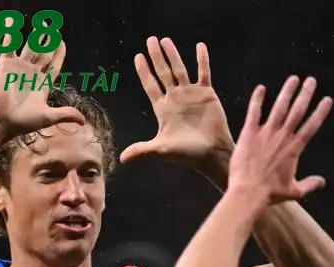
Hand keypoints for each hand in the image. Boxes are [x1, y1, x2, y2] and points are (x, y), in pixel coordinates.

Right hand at [0, 18, 84, 137]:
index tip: (62, 43)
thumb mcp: (49, 117)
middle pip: (43, 52)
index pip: (54, 65)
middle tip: (52, 28)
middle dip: (48, 40)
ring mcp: (19, 68)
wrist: (2, 120)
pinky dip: (10, 33)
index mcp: (43, 85)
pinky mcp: (6, 65)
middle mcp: (32, 74)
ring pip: (30, 47)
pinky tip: (11, 21)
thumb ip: (65, 114)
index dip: (59, 54)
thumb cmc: (24, 121)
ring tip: (42, 23)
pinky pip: (8, 45)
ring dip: (36, 35)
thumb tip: (83, 121)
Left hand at [119, 37, 233, 166]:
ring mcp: (190, 94)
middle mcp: (175, 99)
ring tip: (166, 40)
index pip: (150, 85)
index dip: (144, 71)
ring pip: (180, 69)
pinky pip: (204, 73)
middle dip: (156, 56)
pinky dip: (202, 60)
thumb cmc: (187, 153)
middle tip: (150, 40)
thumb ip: (141, 150)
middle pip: (163, 73)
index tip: (138, 57)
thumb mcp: (161, 149)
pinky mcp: (206, 94)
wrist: (212, 153)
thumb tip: (121, 159)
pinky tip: (200, 46)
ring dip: (173, 55)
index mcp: (162, 109)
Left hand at [229, 76, 331, 204]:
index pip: (311, 126)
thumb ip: (310, 184)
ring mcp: (266, 133)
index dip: (320, 112)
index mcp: (294, 149)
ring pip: (279, 107)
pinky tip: (261, 87)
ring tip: (293, 78)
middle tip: (311, 80)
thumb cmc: (270, 193)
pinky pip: (254, 112)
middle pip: (297, 111)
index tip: (327, 99)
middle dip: (306, 94)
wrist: (248, 192)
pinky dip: (257, 100)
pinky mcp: (249, 133)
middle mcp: (282, 137)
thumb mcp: (294, 192)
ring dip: (287, 92)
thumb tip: (323, 182)